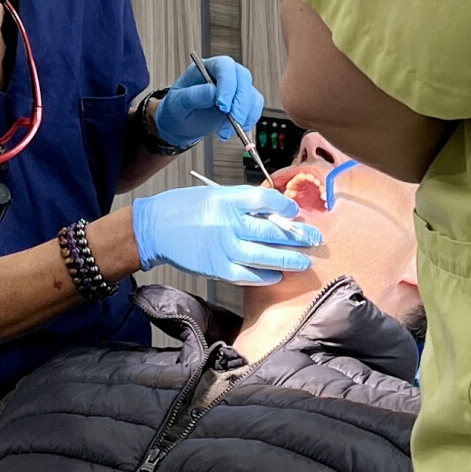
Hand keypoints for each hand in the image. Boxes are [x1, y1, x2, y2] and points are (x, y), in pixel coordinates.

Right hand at [130, 182, 322, 286]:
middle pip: (272, 230)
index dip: (285, 205)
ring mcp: (224, 247)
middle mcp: (228, 223)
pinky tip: (276, 275)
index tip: (295, 211)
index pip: (266, 199)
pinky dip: (265, 276)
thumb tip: (274, 211)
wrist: (156, 228)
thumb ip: (244, 202)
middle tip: (314, 239)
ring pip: (265, 255)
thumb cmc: (186, 208)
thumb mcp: (216, 195)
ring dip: (288, 259)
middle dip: (297, 236)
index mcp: (228, 200)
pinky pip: (248, 275)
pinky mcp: (217, 267)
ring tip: (303, 260)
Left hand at [152, 56, 264, 151]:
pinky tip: (233, 131)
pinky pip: (255, 108)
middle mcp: (225, 74)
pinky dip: (248, 121)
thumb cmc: (178, 108)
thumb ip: (194, 95)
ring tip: (225, 132)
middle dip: (239, 103)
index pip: (225, 66)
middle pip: (243, 79)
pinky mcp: (243, 102)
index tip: (222, 105)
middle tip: (232, 121)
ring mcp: (236, 88)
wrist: (182, 122)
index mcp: (208, 67)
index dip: (227, 84)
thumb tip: (213, 92)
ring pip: (251, 95)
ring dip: (243, 116)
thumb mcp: (178, 102)